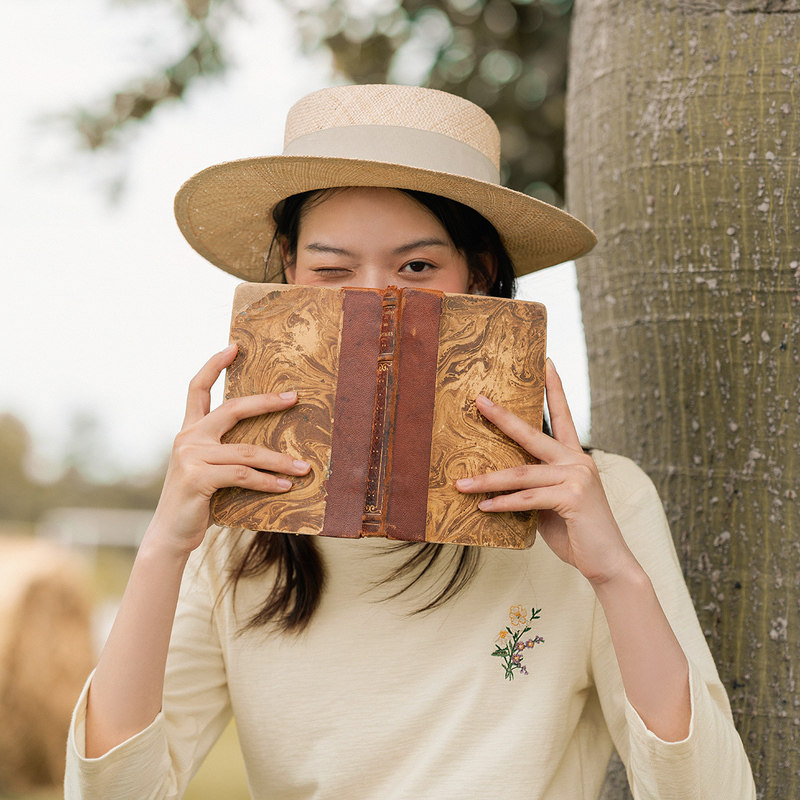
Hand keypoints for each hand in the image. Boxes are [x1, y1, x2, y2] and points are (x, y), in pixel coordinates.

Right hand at [149, 344, 310, 555]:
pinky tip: (285, 486)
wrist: (171, 534)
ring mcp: (191, 457)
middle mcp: (188, 438)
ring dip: (280, 461)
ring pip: (247, 451)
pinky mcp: (198, 478)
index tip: (234, 346)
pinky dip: (268, 481)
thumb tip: (268, 447)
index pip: (198, 389)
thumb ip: (226, 453)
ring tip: (304, 468)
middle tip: (293, 397)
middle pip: (232, 409)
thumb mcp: (209, 469)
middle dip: (266, 402)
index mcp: (190, 431)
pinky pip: (244, 475)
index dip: (215, 365)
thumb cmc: (197, 501)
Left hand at [456, 359, 636, 585]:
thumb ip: (533, 487)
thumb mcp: (551, 504)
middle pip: (532, 433)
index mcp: (574, 457)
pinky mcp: (572, 498)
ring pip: (521, 473)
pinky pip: (528, 499)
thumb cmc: (577, 532)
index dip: (554, 388)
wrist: (608, 563)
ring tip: (460, 483)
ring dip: (486, 480)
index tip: (545, 362)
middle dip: (502, 417)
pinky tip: (483, 507)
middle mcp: (577, 461)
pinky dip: (503, 504)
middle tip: (479, 400)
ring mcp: (576, 477)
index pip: (563, 415)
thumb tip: (498, 484)